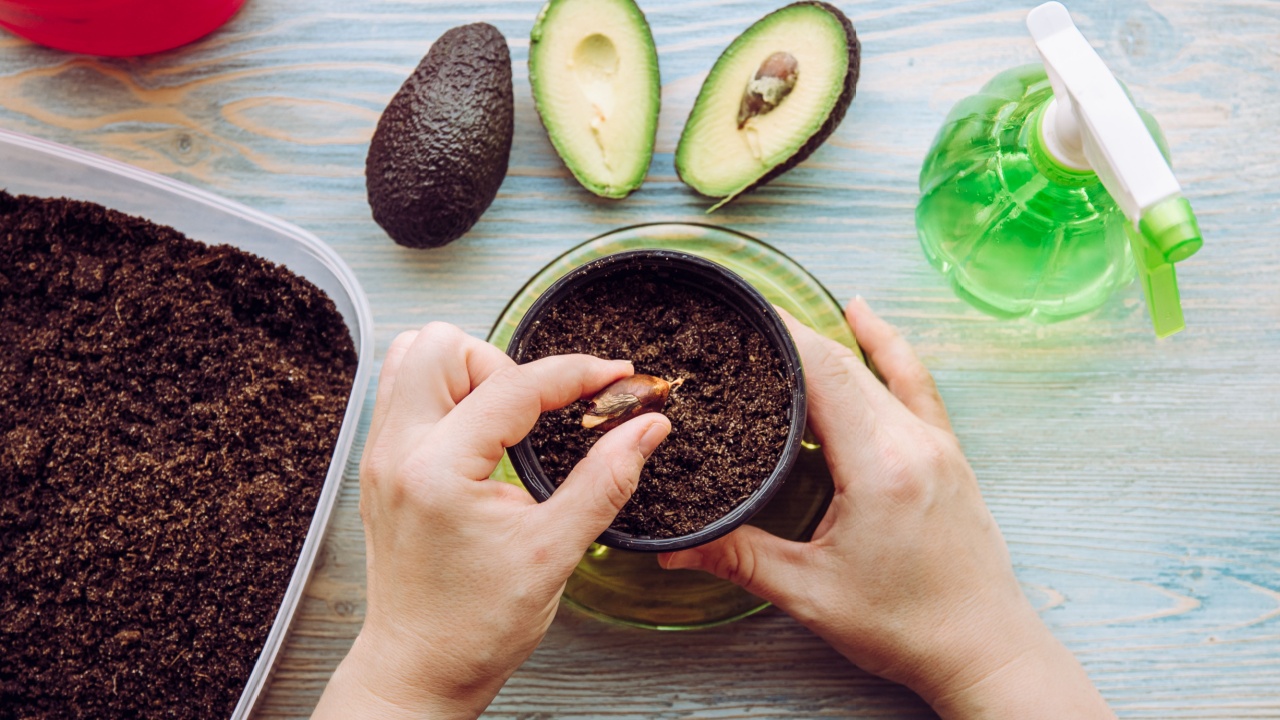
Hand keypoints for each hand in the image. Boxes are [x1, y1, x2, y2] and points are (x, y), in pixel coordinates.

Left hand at [314, 323, 669, 718]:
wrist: (419, 669)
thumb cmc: (476, 625)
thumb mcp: (555, 552)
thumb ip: (606, 480)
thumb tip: (647, 427)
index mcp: (439, 471)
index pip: (513, 387)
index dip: (576, 373)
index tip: (615, 377)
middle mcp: (398, 452)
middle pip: (442, 345)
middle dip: (503, 362)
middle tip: (538, 409)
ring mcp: (381, 456)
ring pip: (411, 356)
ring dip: (466, 370)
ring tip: (506, 416)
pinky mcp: (380, 466)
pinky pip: (402, 392)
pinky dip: (444, 392)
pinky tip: (480, 432)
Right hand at [660, 298, 1113, 718]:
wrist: (985, 650)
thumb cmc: (907, 626)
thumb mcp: (810, 593)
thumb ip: (738, 558)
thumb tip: (671, 547)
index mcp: (878, 465)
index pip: (822, 373)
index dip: (779, 334)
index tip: (739, 311)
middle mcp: (912, 441)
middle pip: (844, 363)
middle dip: (790, 334)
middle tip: (740, 318)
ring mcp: (936, 442)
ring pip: (877, 368)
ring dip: (830, 338)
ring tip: (783, 316)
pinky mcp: (948, 453)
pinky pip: (914, 381)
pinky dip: (887, 347)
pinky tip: (866, 318)